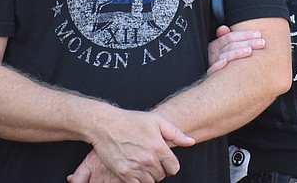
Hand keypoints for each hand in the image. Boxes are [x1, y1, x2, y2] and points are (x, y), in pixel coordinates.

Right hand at [68, 109, 193, 182]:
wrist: (106, 125)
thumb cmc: (130, 121)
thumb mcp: (156, 120)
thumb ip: (175, 133)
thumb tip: (190, 142)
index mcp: (159, 147)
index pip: (174, 168)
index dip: (169, 165)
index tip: (163, 161)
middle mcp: (149, 159)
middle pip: (161, 176)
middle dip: (158, 170)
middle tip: (150, 161)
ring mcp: (136, 167)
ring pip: (150, 182)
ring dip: (148, 176)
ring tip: (142, 165)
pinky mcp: (124, 173)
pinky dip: (137, 180)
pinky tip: (134, 170)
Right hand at [207, 25, 264, 74]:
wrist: (209, 86)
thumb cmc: (218, 64)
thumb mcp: (221, 50)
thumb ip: (225, 39)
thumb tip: (224, 27)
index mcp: (215, 45)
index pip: (230, 36)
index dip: (245, 34)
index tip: (259, 34)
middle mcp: (213, 53)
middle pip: (231, 45)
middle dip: (247, 42)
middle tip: (262, 43)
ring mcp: (211, 64)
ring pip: (225, 56)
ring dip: (236, 52)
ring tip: (250, 51)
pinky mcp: (210, 76)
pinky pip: (212, 70)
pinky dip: (218, 65)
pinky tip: (225, 62)